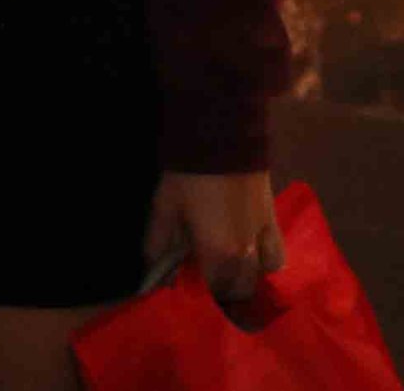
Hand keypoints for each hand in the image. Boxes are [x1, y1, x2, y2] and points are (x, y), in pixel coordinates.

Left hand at [143, 169, 285, 302]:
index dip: (200, 294)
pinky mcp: (276, 223)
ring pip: (260, 278)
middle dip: (223, 291)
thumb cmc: (188, 174)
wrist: (222, 136)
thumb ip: (158, 244)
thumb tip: (154, 273)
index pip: (214, 294)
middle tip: (203, 276)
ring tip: (227, 268)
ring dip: (245, 278)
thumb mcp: (164, 206)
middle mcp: (248, 256)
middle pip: (240, 292)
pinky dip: (265, 263)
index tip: (186, 285)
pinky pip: (276, 258)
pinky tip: (250, 254)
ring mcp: (266, 240)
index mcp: (219, 255)